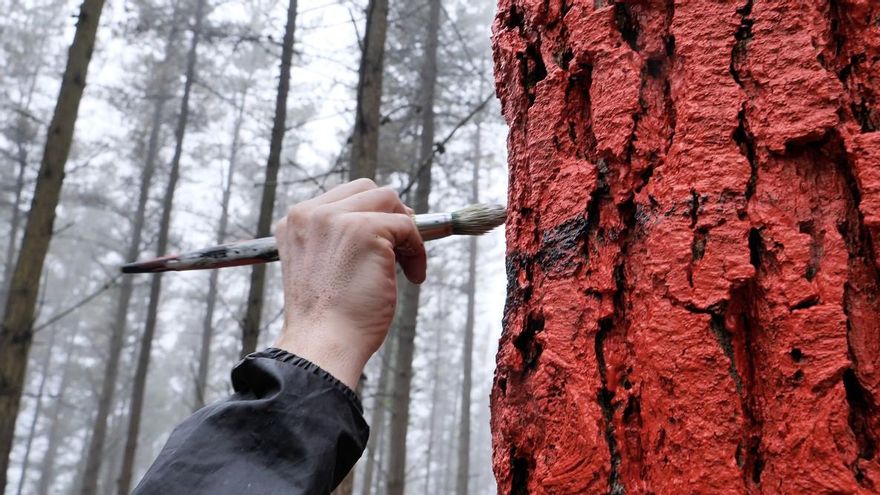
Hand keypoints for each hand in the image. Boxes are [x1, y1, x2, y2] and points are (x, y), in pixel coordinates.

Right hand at [272, 179, 426, 389]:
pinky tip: (414, 276)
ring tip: (407, 265)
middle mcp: (310, 214)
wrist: (323, 345)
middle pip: (366, 189)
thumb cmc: (327, 320)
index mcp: (295, 222)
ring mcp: (336, 219)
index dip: (369, 215)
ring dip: (405, 230)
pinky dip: (417, 251)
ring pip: (388, 200)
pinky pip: (407, 226)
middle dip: (390, 213)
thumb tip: (384, 225)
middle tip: (402, 245)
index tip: (385, 241)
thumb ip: (337, 241)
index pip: (342, 197)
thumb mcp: (321, 268)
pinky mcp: (365, 230)